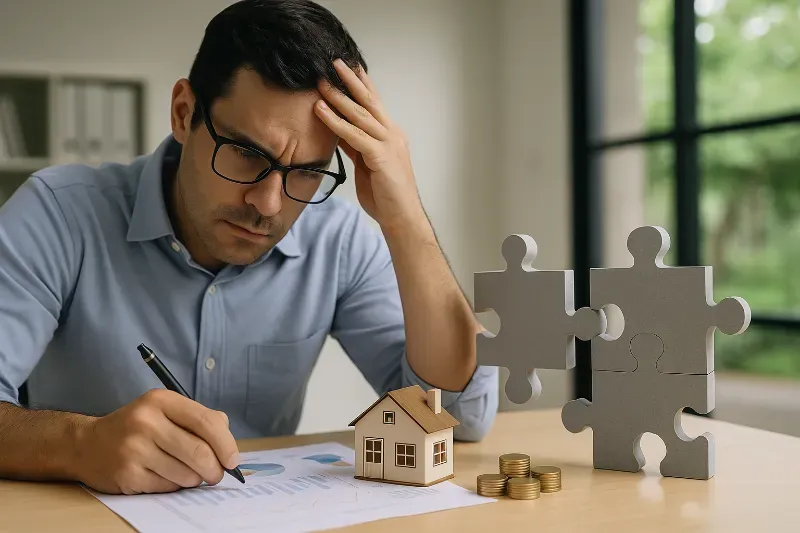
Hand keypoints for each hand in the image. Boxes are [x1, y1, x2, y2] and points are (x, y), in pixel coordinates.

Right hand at [74, 389, 239, 493]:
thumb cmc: (137, 427)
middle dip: (216, 469)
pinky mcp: (128, 475)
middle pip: (199, 452)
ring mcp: (135, 449)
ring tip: (188, 473)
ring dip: (195, 479)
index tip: (233, 459)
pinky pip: (168, 487)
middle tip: (217, 474)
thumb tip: (228, 444)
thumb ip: (199, 419)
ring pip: (186, 474)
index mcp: (160, 400)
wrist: (87, 445)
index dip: (226, 444)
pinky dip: (175, 486)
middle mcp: (146, 422)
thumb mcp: (165, 410)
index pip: (206, 422)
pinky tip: (165, 476)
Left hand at [314, 59, 424, 229]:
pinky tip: (321, 111)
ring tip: (321, 82)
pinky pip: (354, 135)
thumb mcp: (367, 165)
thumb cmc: (385, 195)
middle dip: (351, 81)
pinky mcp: (381, 157)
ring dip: (339, 97)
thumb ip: (356, 145)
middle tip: (334, 62)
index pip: (374, 104)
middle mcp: (392, 134)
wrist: (402, 217)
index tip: (348, 68)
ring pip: (360, 115)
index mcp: (391, 135)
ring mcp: (388, 144)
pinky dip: (336, 122)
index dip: (361, 85)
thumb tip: (338, 130)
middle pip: (369, 101)